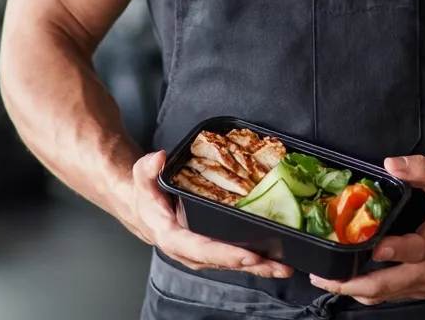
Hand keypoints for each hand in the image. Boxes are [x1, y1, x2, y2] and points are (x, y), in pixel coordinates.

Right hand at [126, 150, 293, 279]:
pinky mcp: (210, 248)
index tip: (248, 255)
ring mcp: (201, 253)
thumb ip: (147, 168)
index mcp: (172, 236)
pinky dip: (253, 260)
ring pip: (231, 263)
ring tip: (283, 267)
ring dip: (258, 266)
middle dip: (251, 264)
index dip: (226, 253)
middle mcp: (189, 251)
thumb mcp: (141, 176)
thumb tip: (159, 158)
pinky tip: (273, 260)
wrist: (142, 208)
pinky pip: (232, 257)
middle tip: (277, 265)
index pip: (201, 248)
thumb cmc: (145, 195)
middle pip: (223, 261)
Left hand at [309, 155, 424, 304]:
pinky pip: (399, 296)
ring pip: (389, 296)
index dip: (388, 251)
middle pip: (387, 287)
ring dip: (360, 292)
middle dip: (351, 286)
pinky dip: (377, 293)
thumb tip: (391, 164)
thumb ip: (420, 169)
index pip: (409, 251)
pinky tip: (361, 284)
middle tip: (324, 279)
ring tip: (334, 282)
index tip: (370, 248)